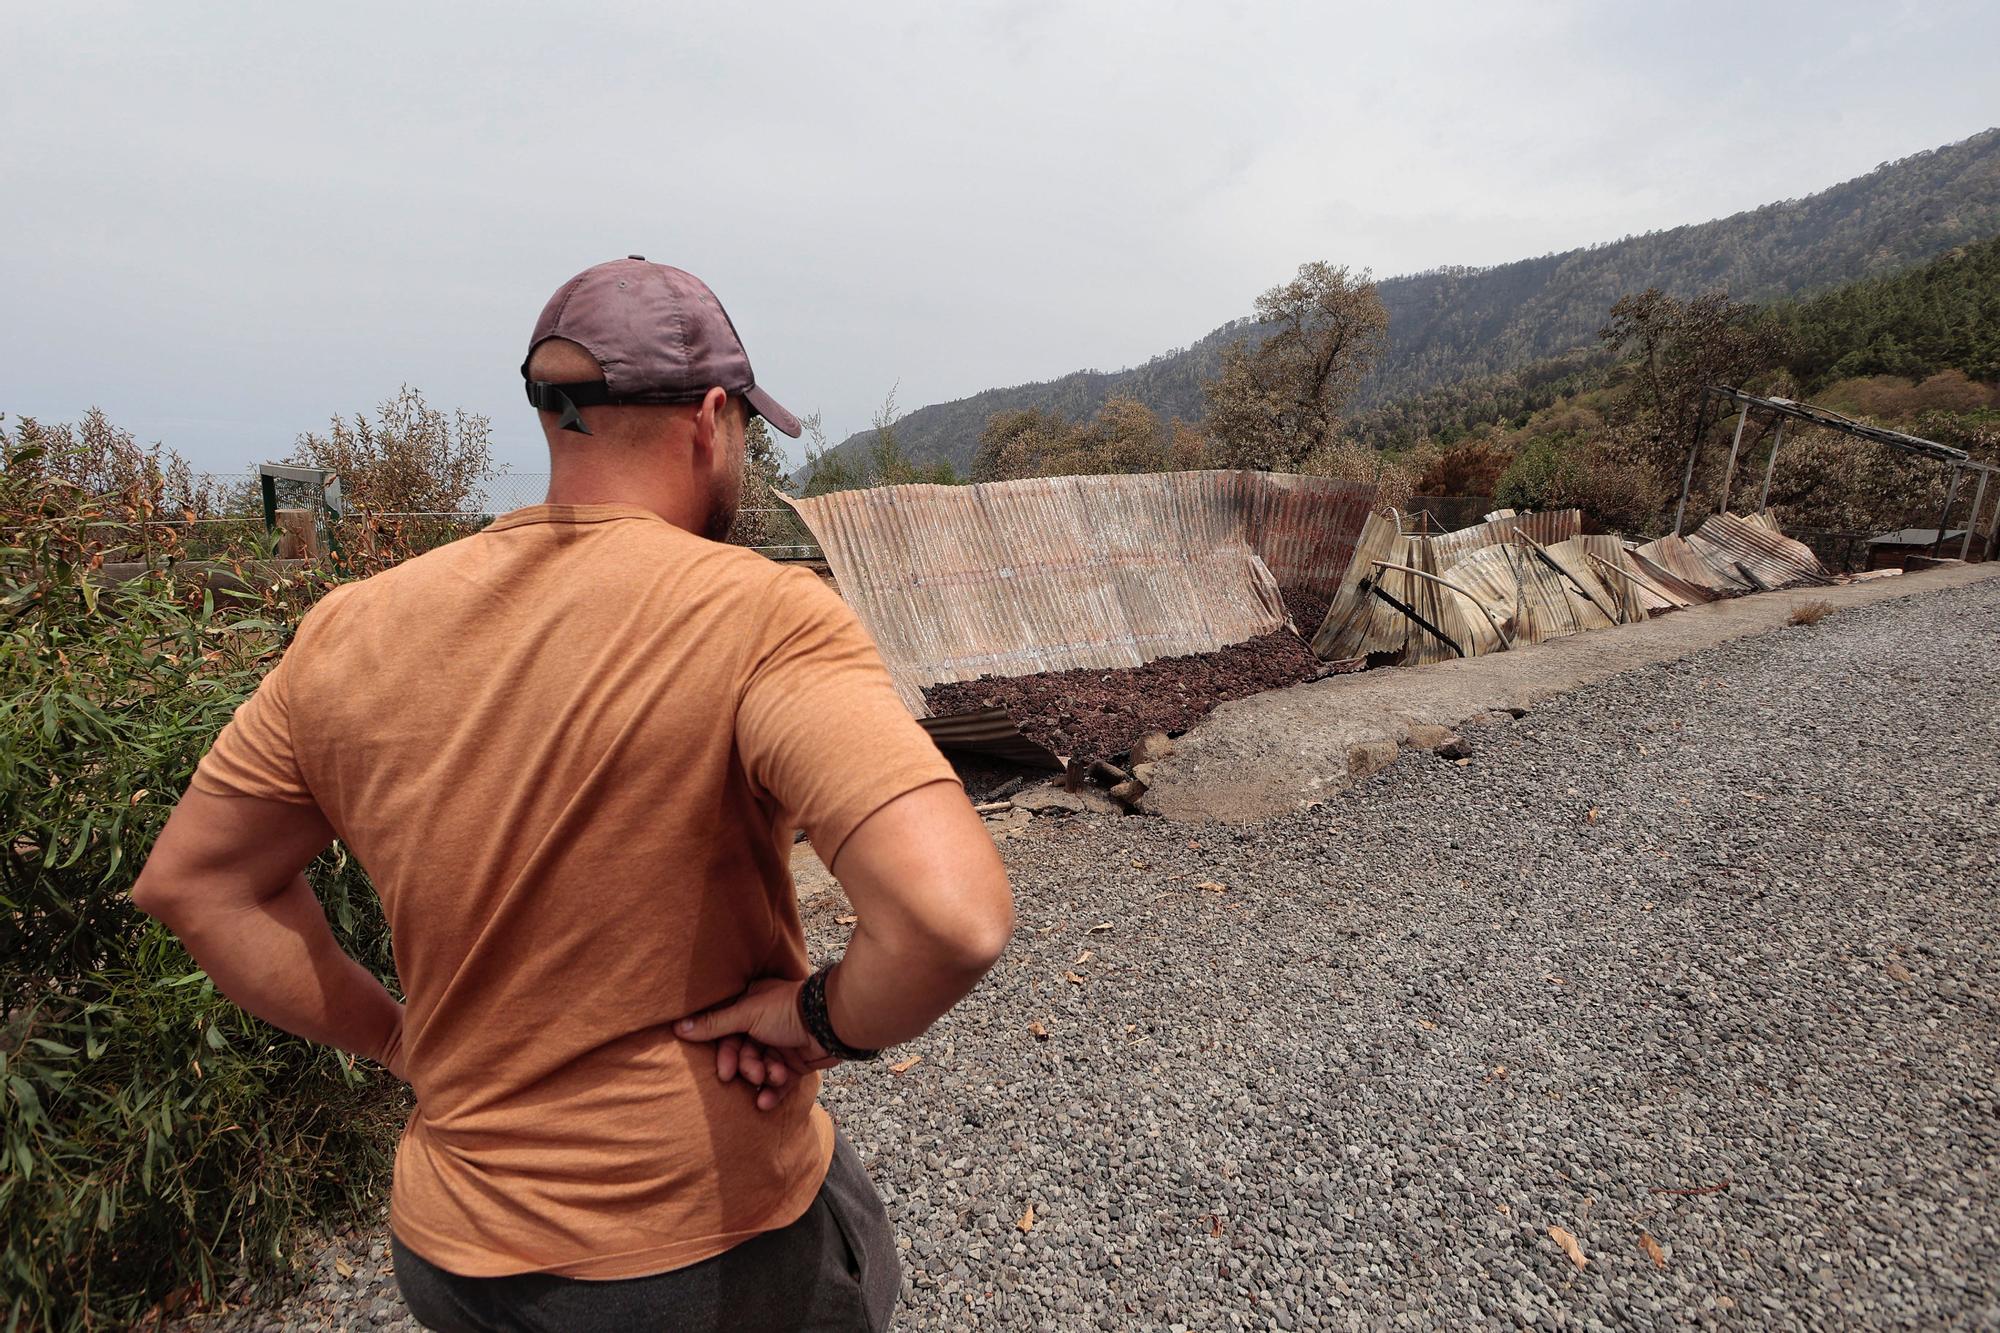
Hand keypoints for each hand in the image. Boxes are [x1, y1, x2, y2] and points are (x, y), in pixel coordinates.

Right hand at [677, 979, 837, 1110]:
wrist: (831, 1022)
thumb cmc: (788, 1010)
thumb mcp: (747, 1014)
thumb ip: (714, 1024)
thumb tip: (679, 1027)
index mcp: (751, 1006)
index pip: (727, 1035)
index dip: (725, 1054)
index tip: (723, 1071)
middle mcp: (764, 1025)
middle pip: (743, 1054)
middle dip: (746, 1067)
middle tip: (752, 1074)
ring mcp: (781, 1044)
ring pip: (760, 1069)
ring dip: (763, 1077)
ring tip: (773, 1076)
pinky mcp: (796, 1063)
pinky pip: (778, 1082)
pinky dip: (773, 1092)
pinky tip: (767, 1103)